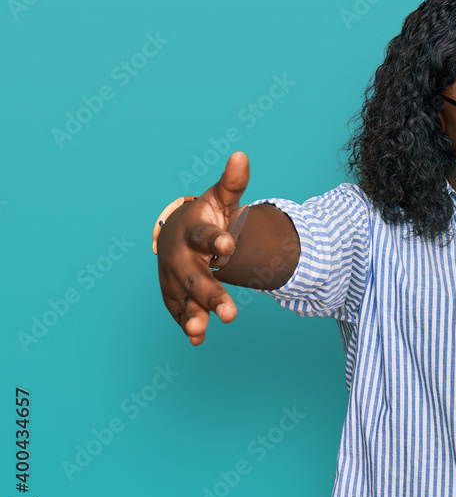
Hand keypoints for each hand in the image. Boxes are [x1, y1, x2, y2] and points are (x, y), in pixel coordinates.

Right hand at [157, 152, 248, 344]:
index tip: (228, 245)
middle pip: (194, 277)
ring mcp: (173, 278)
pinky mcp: (173, 295)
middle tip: (230, 313)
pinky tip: (197, 340)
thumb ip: (233, 184)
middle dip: (210, 294)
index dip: (215, 239)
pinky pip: (180, 312)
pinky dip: (187, 325)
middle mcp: (179, 257)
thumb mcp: (219, 199)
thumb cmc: (204, 216)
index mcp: (193, 232)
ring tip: (202, 331)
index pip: (203, 235)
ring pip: (183, 299)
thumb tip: (241, 156)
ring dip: (192, 315)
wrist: (176, 233)